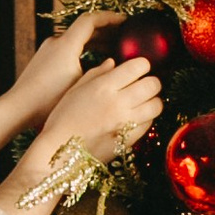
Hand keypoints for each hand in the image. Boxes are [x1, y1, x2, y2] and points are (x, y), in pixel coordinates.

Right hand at [1, 54, 161, 202]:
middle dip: (151, 83)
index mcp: (104, 86)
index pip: (138, 67)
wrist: (58, 151)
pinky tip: (136, 118)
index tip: (138, 69)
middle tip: (144, 86)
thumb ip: (96, 74)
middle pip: (153, 85)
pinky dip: (146, 119)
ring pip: (156, 106)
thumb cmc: (62, 118)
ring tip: (143, 103)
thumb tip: (112, 63)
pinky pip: (148, 124)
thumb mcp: (75, 90)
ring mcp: (125, 122)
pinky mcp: (128, 140)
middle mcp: (118, 102)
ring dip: (152, 101)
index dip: (142, 66)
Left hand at [5, 10, 111, 123]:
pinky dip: (82, 50)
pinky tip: (91, 63)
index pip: (91, 20)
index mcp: (66, 44)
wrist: (18, 108)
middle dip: (105, 30)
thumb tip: (114, 64)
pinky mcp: (43, 60)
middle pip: (84, 27)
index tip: (125, 21)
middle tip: (122, 35)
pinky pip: (67, 48)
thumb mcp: (80, 86)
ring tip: (111, 49)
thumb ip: (100, 72)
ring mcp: (47, 50)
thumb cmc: (48, 100)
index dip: (110, 18)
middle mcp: (55, 42)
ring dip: (94, 41)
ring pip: (76, 39)